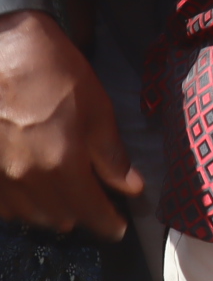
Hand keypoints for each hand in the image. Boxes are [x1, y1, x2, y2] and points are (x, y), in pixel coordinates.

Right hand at [0, 10, 140, 237]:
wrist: (0, 51)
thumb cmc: (54, 73)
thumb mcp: (96, 109)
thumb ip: (112, 156)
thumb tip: (132, 189)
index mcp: (60, 165)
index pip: (89, 212)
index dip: (107, 223)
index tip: (118, 229)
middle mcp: (24, 180)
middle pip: (57, 218)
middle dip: (81, 215)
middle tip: (96, 203)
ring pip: (28, 216)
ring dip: (50, 212)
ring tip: (66, 198)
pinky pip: (3, 205)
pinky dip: (21, 205)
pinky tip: (32, 189)